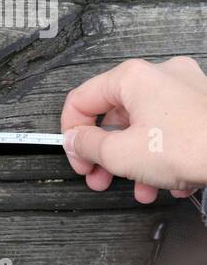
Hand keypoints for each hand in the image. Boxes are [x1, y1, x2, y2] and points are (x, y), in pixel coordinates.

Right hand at [61, 57, 206, 202]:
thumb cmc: (194, 145)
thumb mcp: (120, 154)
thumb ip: (88, 145)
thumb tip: (75, 140)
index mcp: (133, 77)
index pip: (81, 100)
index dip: (71, 134)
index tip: (77, 156)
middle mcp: (161, 76)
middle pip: (115, 116)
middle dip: (105, 154)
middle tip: (99, 176)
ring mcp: (187, 90)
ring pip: (145, 127)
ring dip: (134, 162)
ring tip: (137, 188)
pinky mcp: (205, 108)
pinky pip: (172, 131)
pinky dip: (163, 156)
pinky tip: (168, 181)